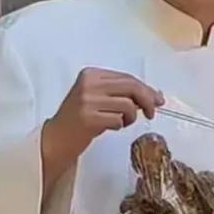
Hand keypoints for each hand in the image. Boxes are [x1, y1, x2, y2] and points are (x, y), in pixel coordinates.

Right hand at [41, 68, 163, 191]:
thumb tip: (154, 95)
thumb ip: (121, 93)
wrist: (56, 139)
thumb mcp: (99, 99)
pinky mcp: (88, 118)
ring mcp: (87, 100)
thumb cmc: (80, 119)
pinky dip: (120, 125)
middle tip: (153, 113)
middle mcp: (89, 84)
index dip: (146, 89)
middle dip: (148, 100)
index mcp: (91, 74)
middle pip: (131, 87)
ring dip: (131, 117)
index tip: (158, 99)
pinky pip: (118, 120)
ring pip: (127, 105)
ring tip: (123, 122)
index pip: (127, 78)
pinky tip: (111, 127)